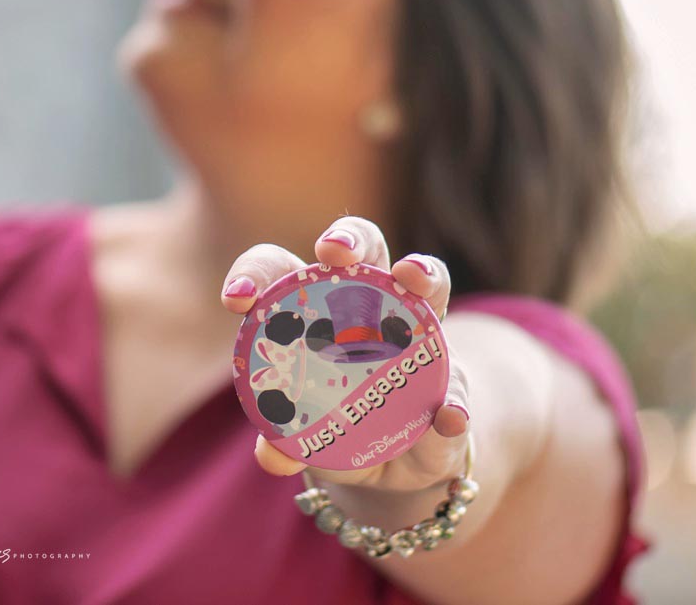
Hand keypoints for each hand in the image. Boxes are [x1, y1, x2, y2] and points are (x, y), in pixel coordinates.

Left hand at [222, 216, 470, 491]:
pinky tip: (449, 418)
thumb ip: (288, 443)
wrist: (401, 459)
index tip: (237, 298)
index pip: (284, 271)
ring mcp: (423, 331)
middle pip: (365, 248)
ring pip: (428, 280)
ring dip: (423, 272)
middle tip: (331, 252)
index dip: (258, 271)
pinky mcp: (454, 379)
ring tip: (412, 277)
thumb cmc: (341, 428)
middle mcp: (376, 304)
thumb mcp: (310, 439)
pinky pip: (458, 385)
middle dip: (348, 238)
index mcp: (319, 312)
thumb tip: (272, 455)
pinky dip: (455, 401)